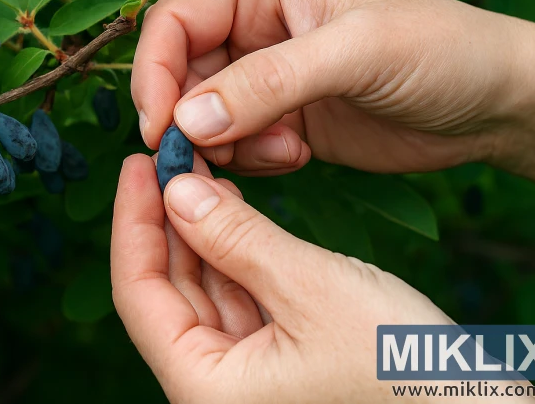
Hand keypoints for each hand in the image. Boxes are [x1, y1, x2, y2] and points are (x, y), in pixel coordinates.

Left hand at [111, 155, 534, 402]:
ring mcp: (246, 377)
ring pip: (202, 291)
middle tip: (170, 154)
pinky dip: (232, 253)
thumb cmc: (403, 368)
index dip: (132, 221)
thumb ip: (237, 239)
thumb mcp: (312, 289)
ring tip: (197, 170)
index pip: (139, 293)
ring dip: (198, 231)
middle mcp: (215, 387)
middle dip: (166, 219)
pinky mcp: (276, 362)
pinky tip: (230, 209)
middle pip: (167, 290)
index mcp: (206, 386)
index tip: (138, 162)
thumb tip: (177, 190)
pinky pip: (237, 299)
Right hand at [131, 0, 534, 188]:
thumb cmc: (438, 49)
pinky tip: (296, 155)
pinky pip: (228, 143)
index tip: (161, 125)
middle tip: (215, 155)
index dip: (155, 70)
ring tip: (285, 149)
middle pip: (176, 70)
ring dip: (224, 143)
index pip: (175, 18)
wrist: (489, 103)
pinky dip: (247, 159)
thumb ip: (269, 82)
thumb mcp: (356, 53)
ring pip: (196, 113)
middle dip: (188, 116)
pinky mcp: (273, 117)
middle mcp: (249, 21)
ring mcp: (259, 73)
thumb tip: (187, 120)